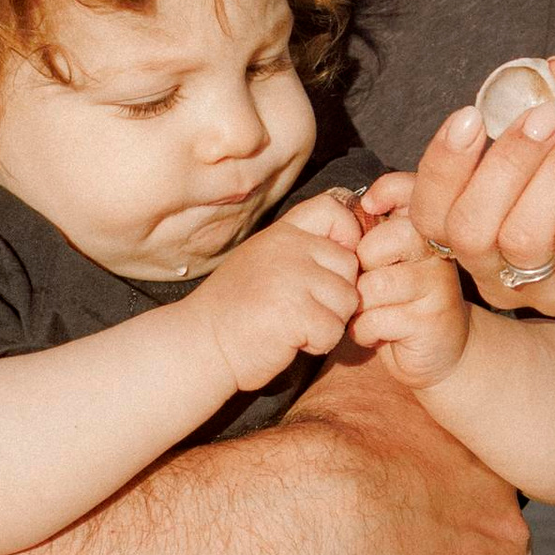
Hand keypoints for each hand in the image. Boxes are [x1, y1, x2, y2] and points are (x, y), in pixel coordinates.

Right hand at [187, 191, 360, 395]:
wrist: (199, 344)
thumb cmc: (235, 310)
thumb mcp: (264, 262)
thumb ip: (301, 251)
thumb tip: (355, 247)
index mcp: (281, 233)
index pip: (334, 210)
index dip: (349, 235)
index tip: (333, 265)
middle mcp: (288, 248)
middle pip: (350, 265)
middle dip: (336, 295)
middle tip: (303, 309)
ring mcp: (291, 278)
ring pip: (347, 300)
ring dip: (329, 321)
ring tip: (295, 325)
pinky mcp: (294, 312)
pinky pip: (334, 330)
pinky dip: (318, 344)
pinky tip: (290, 341)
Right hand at [284, 352, 554, 554]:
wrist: (315, 520)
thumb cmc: (330, 449)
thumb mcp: (360, 379)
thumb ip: (383, 357)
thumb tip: (385, 308)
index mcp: (477, 468)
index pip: (483, 486)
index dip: (455, 498)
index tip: (430, 503)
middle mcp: (500, 525)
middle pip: (499, 542)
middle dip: (466, 551)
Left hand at [352, 180, 470, 387]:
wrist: (434, 354)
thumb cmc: (396, 303)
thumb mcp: (382, 262)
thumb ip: (369, 231)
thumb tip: (354, 204)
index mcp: (424, 230)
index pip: (409, 189)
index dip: (387, 191)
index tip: (371, 206)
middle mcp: (438, 251)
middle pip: (384, 240)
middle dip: (361, 265)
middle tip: (367, 283)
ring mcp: (439, 284)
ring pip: (375, 286)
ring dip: (359, 307)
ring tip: (370, 313)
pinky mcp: (433, 319)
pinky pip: (376, 320)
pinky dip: (364, 332)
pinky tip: (378, 333)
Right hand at [411, 59, 554, 334]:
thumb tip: (553, 64)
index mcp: (485, 232)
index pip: (430, 213)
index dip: (441, 166)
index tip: (471, 115)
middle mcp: (503, 271)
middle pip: (466, 228)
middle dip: (505, 161)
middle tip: (550, 116)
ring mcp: (549, 290)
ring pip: (521, 235)